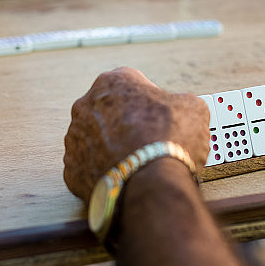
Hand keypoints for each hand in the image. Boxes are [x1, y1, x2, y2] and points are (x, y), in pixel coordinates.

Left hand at [63, 67, 209, 203]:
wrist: (153, 183)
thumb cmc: (170, 139)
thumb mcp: (193, 107)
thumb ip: (180, 102)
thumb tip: (183, 110)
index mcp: (113, 82)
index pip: (131, 84)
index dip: (149, 100)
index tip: (160, 114)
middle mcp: (86, 105)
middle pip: (109, 111)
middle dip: (126, 123)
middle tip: (149, 140)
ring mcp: (75, 139)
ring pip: (95, 140)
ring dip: (112, 148)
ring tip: (137, 163)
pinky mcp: (72, 170)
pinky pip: (89, 168)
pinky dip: (104, 173)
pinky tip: (124, 178)